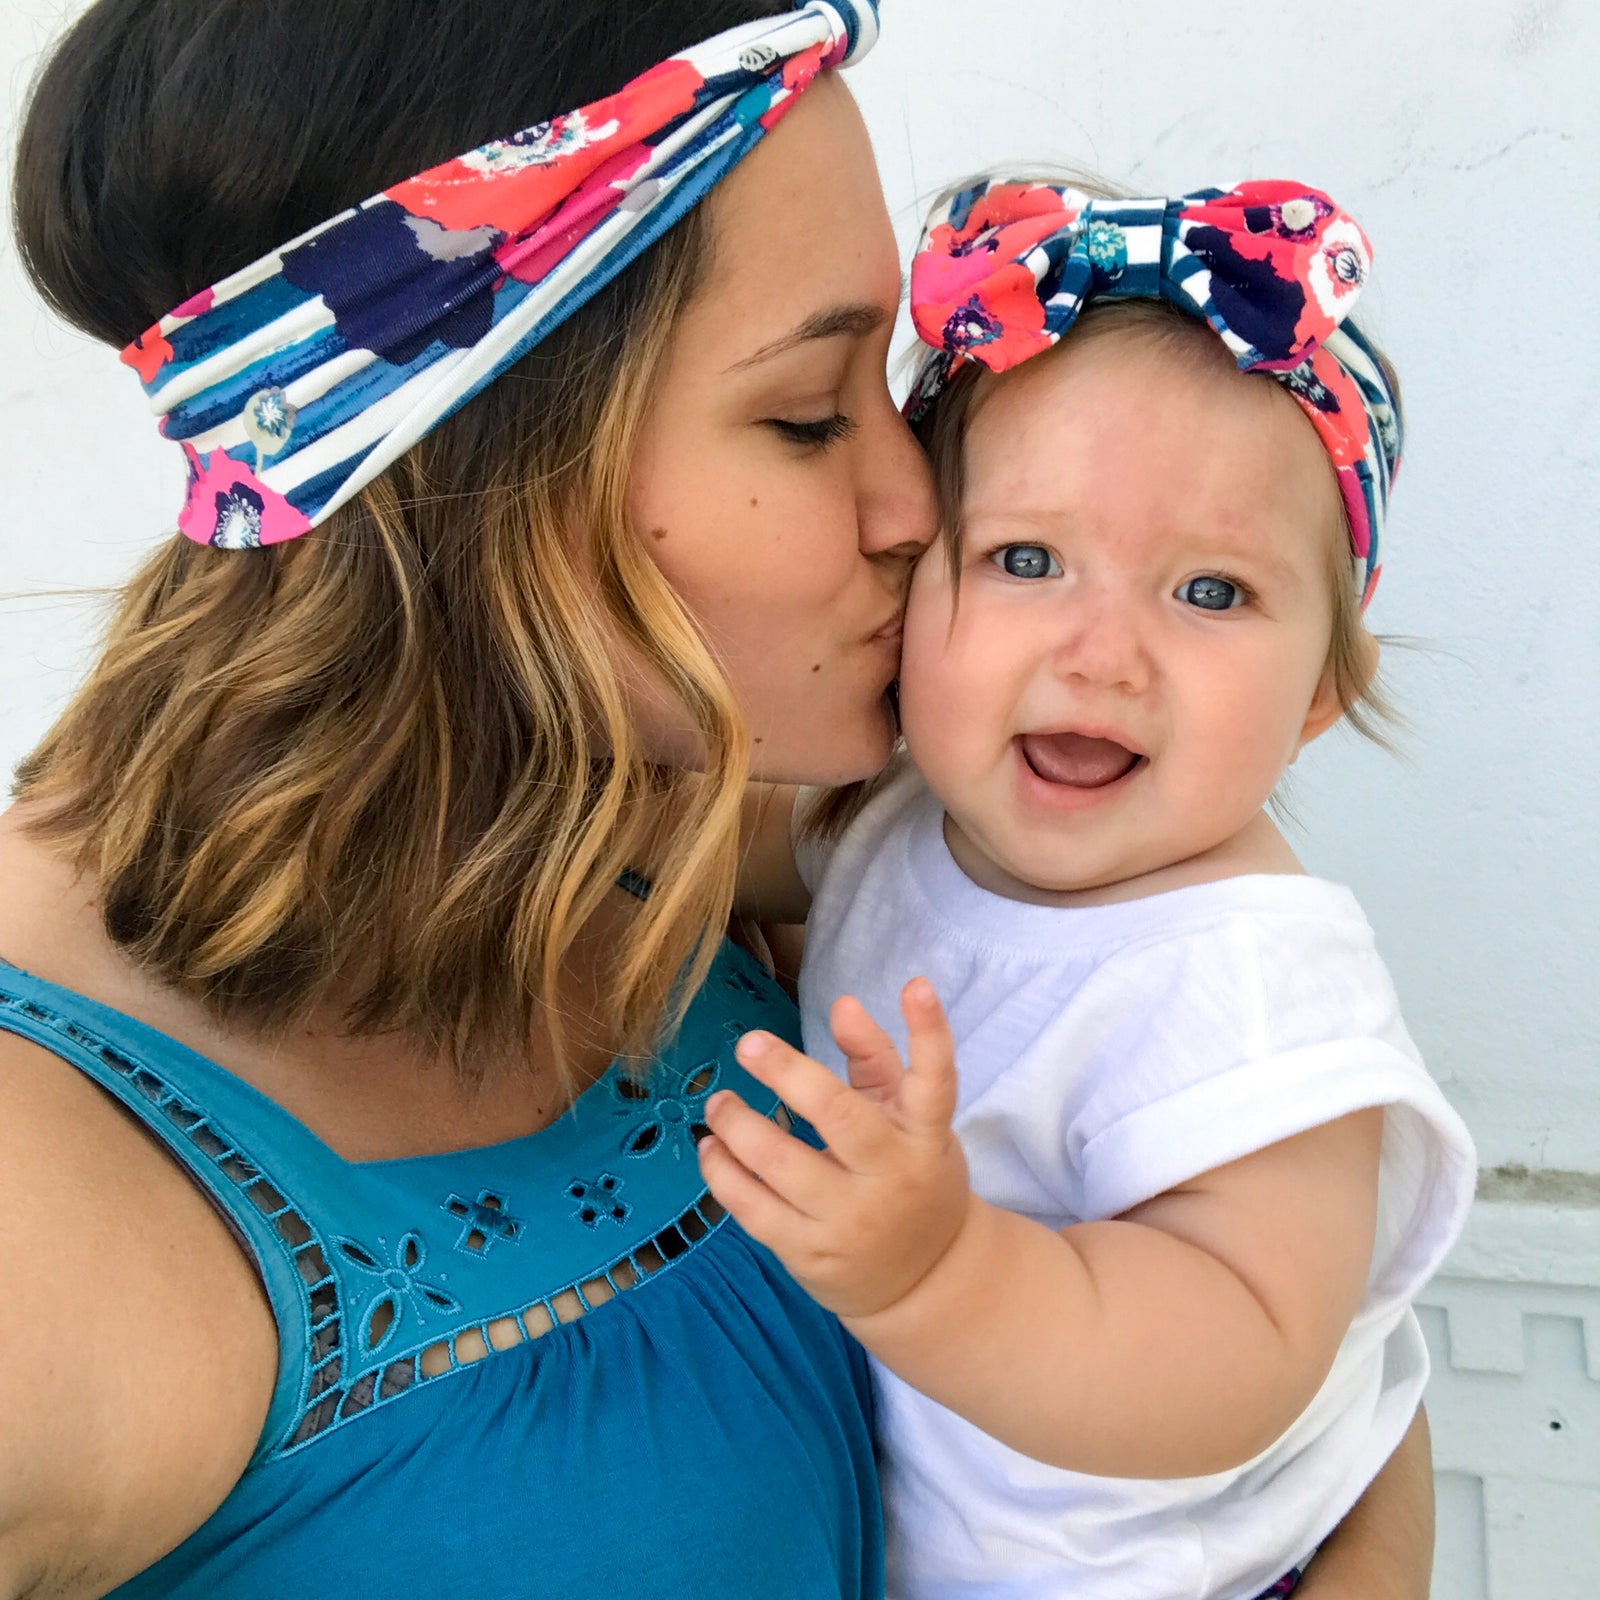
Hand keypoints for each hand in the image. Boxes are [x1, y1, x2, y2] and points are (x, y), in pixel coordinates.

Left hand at [697, 979, 971, 1321]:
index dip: (928, 1031)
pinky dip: (723, 1174)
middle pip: (840, 1116)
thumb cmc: (911, 1175)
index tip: (916, 985)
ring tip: (718, 1102)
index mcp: (925, 1135)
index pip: (935, 1080)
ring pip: (781, 1164)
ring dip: (738, 1126)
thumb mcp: (910, 1118)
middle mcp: (891, 1174)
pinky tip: (710, 1148)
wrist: (927, 1280)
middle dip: (789, 1074)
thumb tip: (843, 1004)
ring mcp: (850, 1219)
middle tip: (748, 1043)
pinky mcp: (811, 1254)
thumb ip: (877, 1058)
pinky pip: (754, 1210)